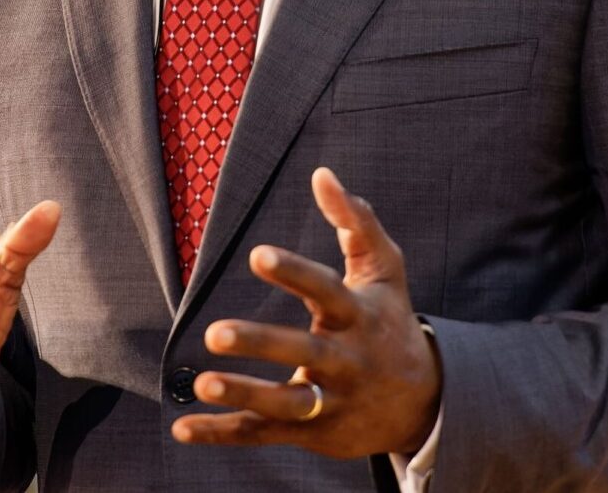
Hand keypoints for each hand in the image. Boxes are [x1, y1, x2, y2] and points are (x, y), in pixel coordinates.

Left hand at [173, 167, 439, 458]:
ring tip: (202, 384)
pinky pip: (264, 434)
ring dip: (244, 395)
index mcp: (358, 314)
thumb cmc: (390, 318)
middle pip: (303, 350)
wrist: (424, 401)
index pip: (325, 290)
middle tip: (215, 333)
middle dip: (261, 344)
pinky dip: (224, 433)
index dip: (293, 272)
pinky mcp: (314, 433)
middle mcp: (346, 359)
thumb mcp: (383, 268)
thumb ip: (355, 220)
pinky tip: (183, 428)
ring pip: (285, 403)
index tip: (257, 254)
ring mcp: (331, 401)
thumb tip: (321, 173)